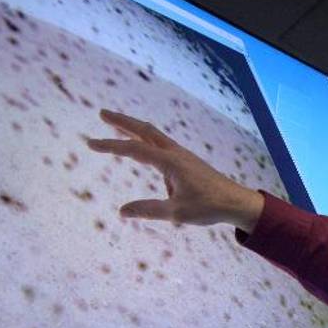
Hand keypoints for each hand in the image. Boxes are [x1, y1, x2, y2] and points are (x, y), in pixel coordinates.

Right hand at [86, 109, 264, 230]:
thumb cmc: (209, 207)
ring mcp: (182, 156)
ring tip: (118, 128)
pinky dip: (148, 143)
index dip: (110, 145)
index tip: (91, 143)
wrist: (236, 202)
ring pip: (154, 136)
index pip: (134, 149)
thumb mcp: (176, 213)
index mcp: (170, 162)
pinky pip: (163, 148)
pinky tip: (151, 162)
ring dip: (134, 129)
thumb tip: (122, 211)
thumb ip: (148, 210)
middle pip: (144, 131)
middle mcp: (175, 153)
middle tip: (102, 114)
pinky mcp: (187, 162)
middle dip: (122, 121)